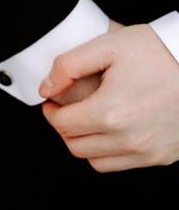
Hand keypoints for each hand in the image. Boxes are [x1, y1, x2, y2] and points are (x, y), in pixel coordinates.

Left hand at [39, 22, 178, 171]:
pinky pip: (123, 164)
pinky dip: (110, 151)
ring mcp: (148, 151)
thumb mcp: (108, 45)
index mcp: (111, 112)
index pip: (62, 124)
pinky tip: (111, 129)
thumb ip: (67, 65)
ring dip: (85, 142)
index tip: (52, 101)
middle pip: (75, 145)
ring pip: (96, 160)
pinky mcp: (163, 156)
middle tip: (66, 110)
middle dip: (64, 127)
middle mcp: (129, 139)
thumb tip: (46, 90)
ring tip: (87, 120)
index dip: (51, 111)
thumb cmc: (156, 52)